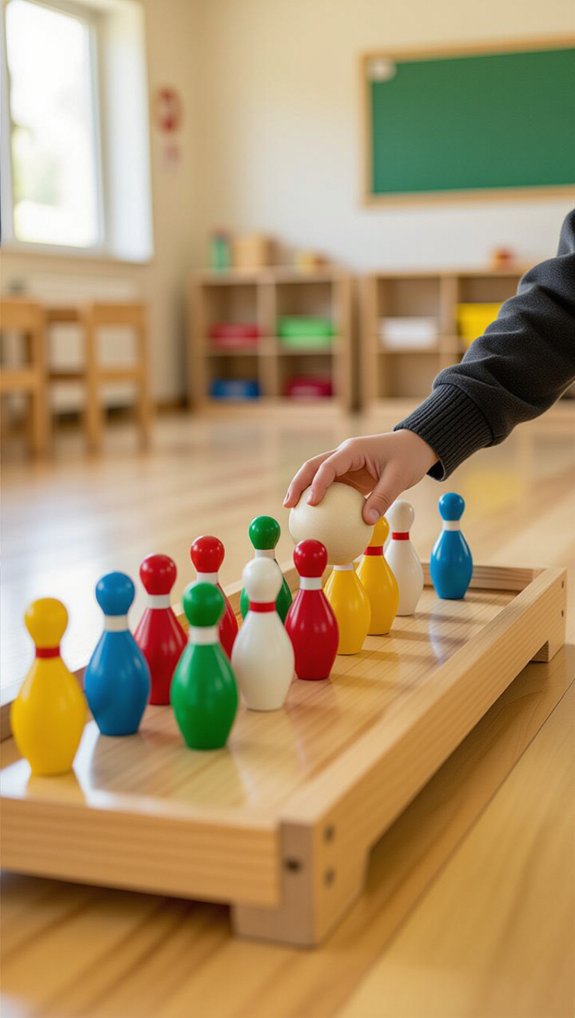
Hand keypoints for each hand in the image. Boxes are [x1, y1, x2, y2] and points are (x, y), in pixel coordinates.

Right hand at [283, 430, 438, 523]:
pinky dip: (323, 501)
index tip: (311, 503)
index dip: (317, 484)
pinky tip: (319, 520)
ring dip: (304, 492)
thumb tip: (366, 522)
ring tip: (294, 514)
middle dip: (297, 484)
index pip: (328, 466)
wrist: (416, 447)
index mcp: (353, 450)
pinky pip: (332, 489)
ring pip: (318, 476)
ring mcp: (345, 465)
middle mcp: (344, 455)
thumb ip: (382, 499)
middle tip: (288, 505)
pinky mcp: (349, 476)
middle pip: (312, 467)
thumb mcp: (399, 478)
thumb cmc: (409, 457)